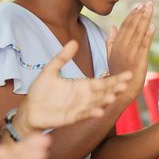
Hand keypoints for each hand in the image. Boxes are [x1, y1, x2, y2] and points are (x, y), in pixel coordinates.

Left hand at [17, 41, 132, 134]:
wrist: (29, 109)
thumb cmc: (40, 90)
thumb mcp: (51, 70)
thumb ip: (62, 57)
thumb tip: (73, 41)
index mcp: (82, 84)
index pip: (103, 81)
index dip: (116, 78)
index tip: (128, 74)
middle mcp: (84, 96)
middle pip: (104, 92)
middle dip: (115, 89)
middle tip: (126, 84)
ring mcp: (80, 107)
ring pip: (97, 103)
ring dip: (105, 101)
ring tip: (113, 96)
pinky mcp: (72, 117)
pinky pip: (84, 115)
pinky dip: (92, 113)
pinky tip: (99, 111)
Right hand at [106, 3, 154, 98]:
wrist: (120, 91)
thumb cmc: (117, 74)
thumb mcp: (110, 56)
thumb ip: (111, 41)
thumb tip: (112, 26)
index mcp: (116, 46)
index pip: (125, 27)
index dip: (133, 15)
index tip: (139, 6)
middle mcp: (122, 48)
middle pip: (132, 27)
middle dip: (141, 14)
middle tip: (149, 3)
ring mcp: (131, 54)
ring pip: (139, 33)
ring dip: (145, 20)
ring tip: (151, 9)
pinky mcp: (139, 61)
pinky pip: (144, 46)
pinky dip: (148, 35)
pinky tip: (152, 26)